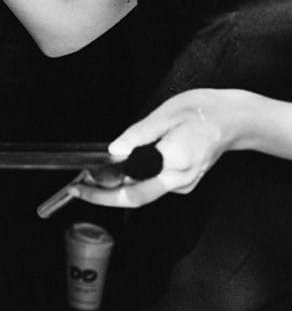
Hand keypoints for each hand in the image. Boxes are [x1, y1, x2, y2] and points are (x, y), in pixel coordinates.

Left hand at [72, 89, 241, 207]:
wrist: (233, 120)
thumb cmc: (202, 112)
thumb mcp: (165, 115)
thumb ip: (138, 135)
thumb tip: (115, 152)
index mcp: (175, 160)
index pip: (134, 183)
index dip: (104, 188)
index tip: (82, 182)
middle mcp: (180, 178)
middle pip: (136, 197)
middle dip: (104, 197)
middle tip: (77, 189)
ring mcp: (183, 184)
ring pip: (143, 193)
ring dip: (116, 188)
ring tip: (90, 179)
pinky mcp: (182, 183)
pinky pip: (152, 186)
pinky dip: (132, 181)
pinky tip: (118, 171)